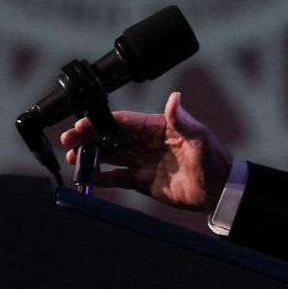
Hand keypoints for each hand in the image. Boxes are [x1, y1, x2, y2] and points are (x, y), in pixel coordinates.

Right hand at [59, 92, 231, 211]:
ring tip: (72, 158)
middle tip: (68, 139)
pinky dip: (101, 177)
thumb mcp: (198, 138)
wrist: (219, 190)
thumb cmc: (213, 159)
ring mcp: (141, 160)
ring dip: (90, 155)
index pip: (122, 121)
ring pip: (109, 155)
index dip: (101, 122)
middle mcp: (144, 141)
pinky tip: (87, 178)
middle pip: (110, 136)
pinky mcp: (141, 180)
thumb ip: (182, 120)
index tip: (82, 124)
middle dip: (88, 136)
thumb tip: (174, 97)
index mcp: (156, 126)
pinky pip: (116, 177)